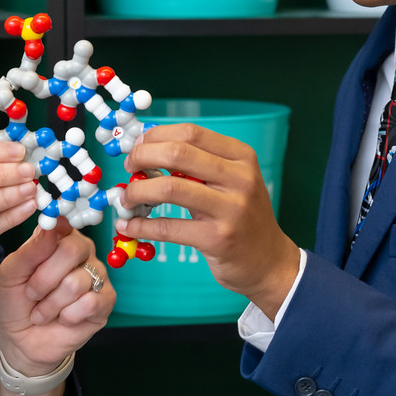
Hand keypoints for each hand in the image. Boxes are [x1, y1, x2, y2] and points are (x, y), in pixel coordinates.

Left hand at [0, 225, 113, 375]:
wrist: (20, 340)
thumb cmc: (15, 300)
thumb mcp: (10, 274)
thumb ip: (30, 250)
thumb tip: (51, 223)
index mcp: (59, 237)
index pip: (62, 223)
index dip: (52, 233)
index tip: (41, 244)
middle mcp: (82, 251)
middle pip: (72, 250)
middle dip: (44, 279)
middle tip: (32, 294)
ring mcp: (97, 275)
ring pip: (77, 282)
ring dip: (51, 304)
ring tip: (42, 311)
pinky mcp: (106, 301)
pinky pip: (91, 303)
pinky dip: (68, 315)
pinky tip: (63, 318)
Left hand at [117, 124, 300, 317]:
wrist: (269, 262)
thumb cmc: (241, 217)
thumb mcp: (230, 182)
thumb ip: (197, 165)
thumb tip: (146, 149)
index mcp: (241, 157)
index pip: (190, 133)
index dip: (156, 135)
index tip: (137, 145)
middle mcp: (240, 179)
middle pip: (178, 153)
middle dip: (143, 156)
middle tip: (129, 167)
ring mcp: (231, 210)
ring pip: (170, 188)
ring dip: (138, 191)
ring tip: (126, 198)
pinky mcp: (218, 239)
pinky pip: (168, 228)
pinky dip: (141, 226)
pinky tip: (128, 226)